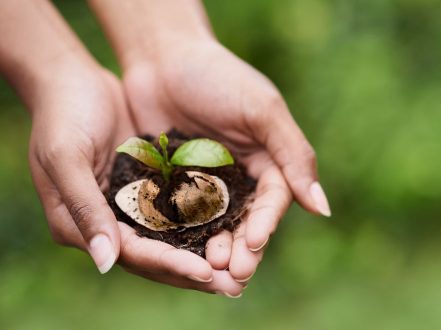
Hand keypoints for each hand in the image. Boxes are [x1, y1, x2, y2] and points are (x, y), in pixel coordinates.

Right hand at [27, 63, 244, 295]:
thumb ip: (85, 208)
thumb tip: (107, 262)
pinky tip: (234, 226)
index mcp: (80, 226)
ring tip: (243, 264)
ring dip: (206, 252)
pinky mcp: (150, 187)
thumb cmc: (61, 115)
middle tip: (236, 284)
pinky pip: (180, 210)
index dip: (170, 264)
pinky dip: (204, 221)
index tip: (207, 273)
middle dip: (196, 271)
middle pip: (157, 257)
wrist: (71, 80)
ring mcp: (131, 206)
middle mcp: (109, 223)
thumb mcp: (66, 157)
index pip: (133, 254)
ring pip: (173, 239)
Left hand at [122, 40, 330, 282]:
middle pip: (245, 221)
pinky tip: (176, 255)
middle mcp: (240, 177)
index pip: (274, 200)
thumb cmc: (217, 76)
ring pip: (214, 226)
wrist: (162, 55)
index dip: (265, 224)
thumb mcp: (262, 110)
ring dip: (213, 251)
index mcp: (268, 160)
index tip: (254, 243)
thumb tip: (323, 207)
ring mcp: (205, 184)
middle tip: (232, 275)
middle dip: (241, 249)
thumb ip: (294, 155)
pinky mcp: (173, 186)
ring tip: (207, 273)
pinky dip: (181, 238)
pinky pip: (179, 216)